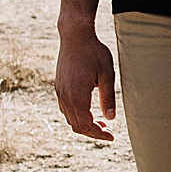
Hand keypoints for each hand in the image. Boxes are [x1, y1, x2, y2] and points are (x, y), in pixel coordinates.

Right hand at [55, 23, 117, 141]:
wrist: (75, 35)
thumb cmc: (94, 52)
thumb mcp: (107, 75)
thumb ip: (108, 98)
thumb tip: (111, 119)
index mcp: (77, 95)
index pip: (86, 125)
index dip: (99, 134)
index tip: (112, 136)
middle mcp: (65, 96)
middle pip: (76, 125)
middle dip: (92, 132)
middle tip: (108, 131)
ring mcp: (59, 91)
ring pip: (69, 118)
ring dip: (84, 124)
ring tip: (100, 122)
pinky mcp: (58, 86)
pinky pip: (65, 108)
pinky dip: (76, 115)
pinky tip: (88, 110)